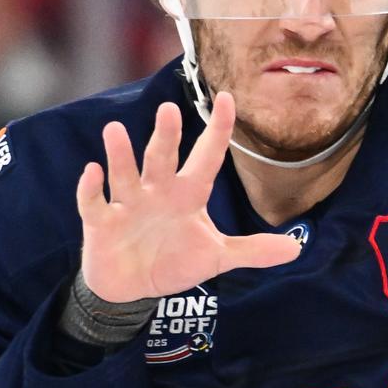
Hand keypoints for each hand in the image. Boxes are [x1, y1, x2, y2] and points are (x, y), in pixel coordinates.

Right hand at [74, 92, 301, 302]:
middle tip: (169, 110)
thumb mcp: (216, 257)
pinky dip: (90, 188)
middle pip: (163, 159)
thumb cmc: (174, 262)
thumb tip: (297, 249)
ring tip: (116, 130)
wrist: (133, 289)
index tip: (228, 98)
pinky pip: (94, 202)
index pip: (207, 157)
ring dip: (121, 154)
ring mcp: (128, 204)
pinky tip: (92, 172)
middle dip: (166, 137)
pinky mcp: (102, 222)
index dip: (218, 131)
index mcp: (188, 194)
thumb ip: (253, 250)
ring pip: (124, 173)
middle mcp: (157, 191)